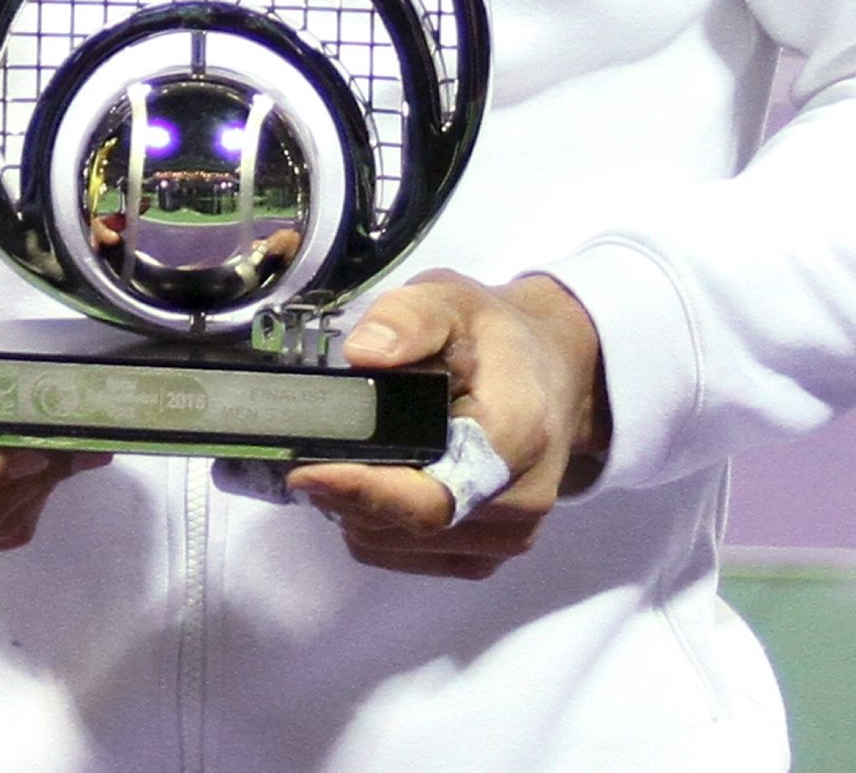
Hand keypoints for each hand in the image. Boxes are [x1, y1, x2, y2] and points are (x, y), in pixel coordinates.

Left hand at [291, 270, 607, 578]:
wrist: (549, 373)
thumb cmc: (492, 337)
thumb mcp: (450, 299)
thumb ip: (408, 319)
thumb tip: (363, 353)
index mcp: (516, 438)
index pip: (436, 495)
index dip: (367, 491)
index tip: (306, 472)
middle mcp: (519, 503)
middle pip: (406, 524)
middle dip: (346, 489)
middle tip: (307, 445)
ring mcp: (505, 538)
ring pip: (395, 544)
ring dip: (356, 507)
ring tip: (349, 452)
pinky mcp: (485, 556)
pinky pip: (404, 555)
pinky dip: (374, 522)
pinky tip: (374, 476)